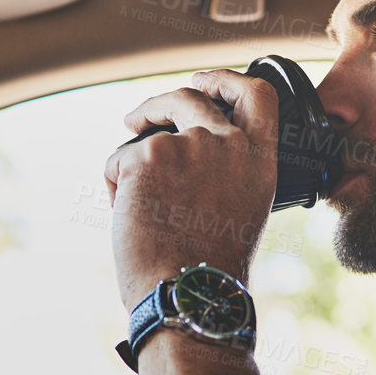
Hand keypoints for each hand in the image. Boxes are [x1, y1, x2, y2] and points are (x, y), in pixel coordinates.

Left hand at [102, 68, 278, 309]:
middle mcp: (229, 144)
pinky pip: (119, 160)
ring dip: (132, 158)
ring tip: (126, 190)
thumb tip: (192, 152)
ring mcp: (189, 145)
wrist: (186, 295)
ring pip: (146, 135)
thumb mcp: (241, 213)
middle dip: (160, 102)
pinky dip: (115, 186)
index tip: (202, 82)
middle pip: (191, 97)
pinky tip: (127, 219)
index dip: (225, 80)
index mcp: (260, 161)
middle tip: (139, 117)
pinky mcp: (148, 155)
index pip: (256, 95)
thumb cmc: (209, 271)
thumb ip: (228, 174)